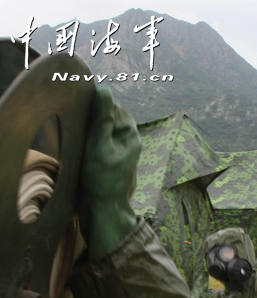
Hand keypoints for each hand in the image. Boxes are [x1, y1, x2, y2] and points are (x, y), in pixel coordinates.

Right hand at [78, 88, 141, 258]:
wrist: (101, 208)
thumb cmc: (100, 178)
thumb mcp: (99, 144)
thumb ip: (102, 117)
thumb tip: (104, 89)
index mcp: (131, 135)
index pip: (113, 106)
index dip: (97, 107)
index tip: (84, 115)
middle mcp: (128, 141)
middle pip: (108, 116)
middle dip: (94, 119)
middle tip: (83, 131)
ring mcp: (119, 150)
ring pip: (102, 129)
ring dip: (90, 130)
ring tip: (83, 143)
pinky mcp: (109, 158)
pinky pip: (99, 141)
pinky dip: (90, 141)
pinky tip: (83, 148)